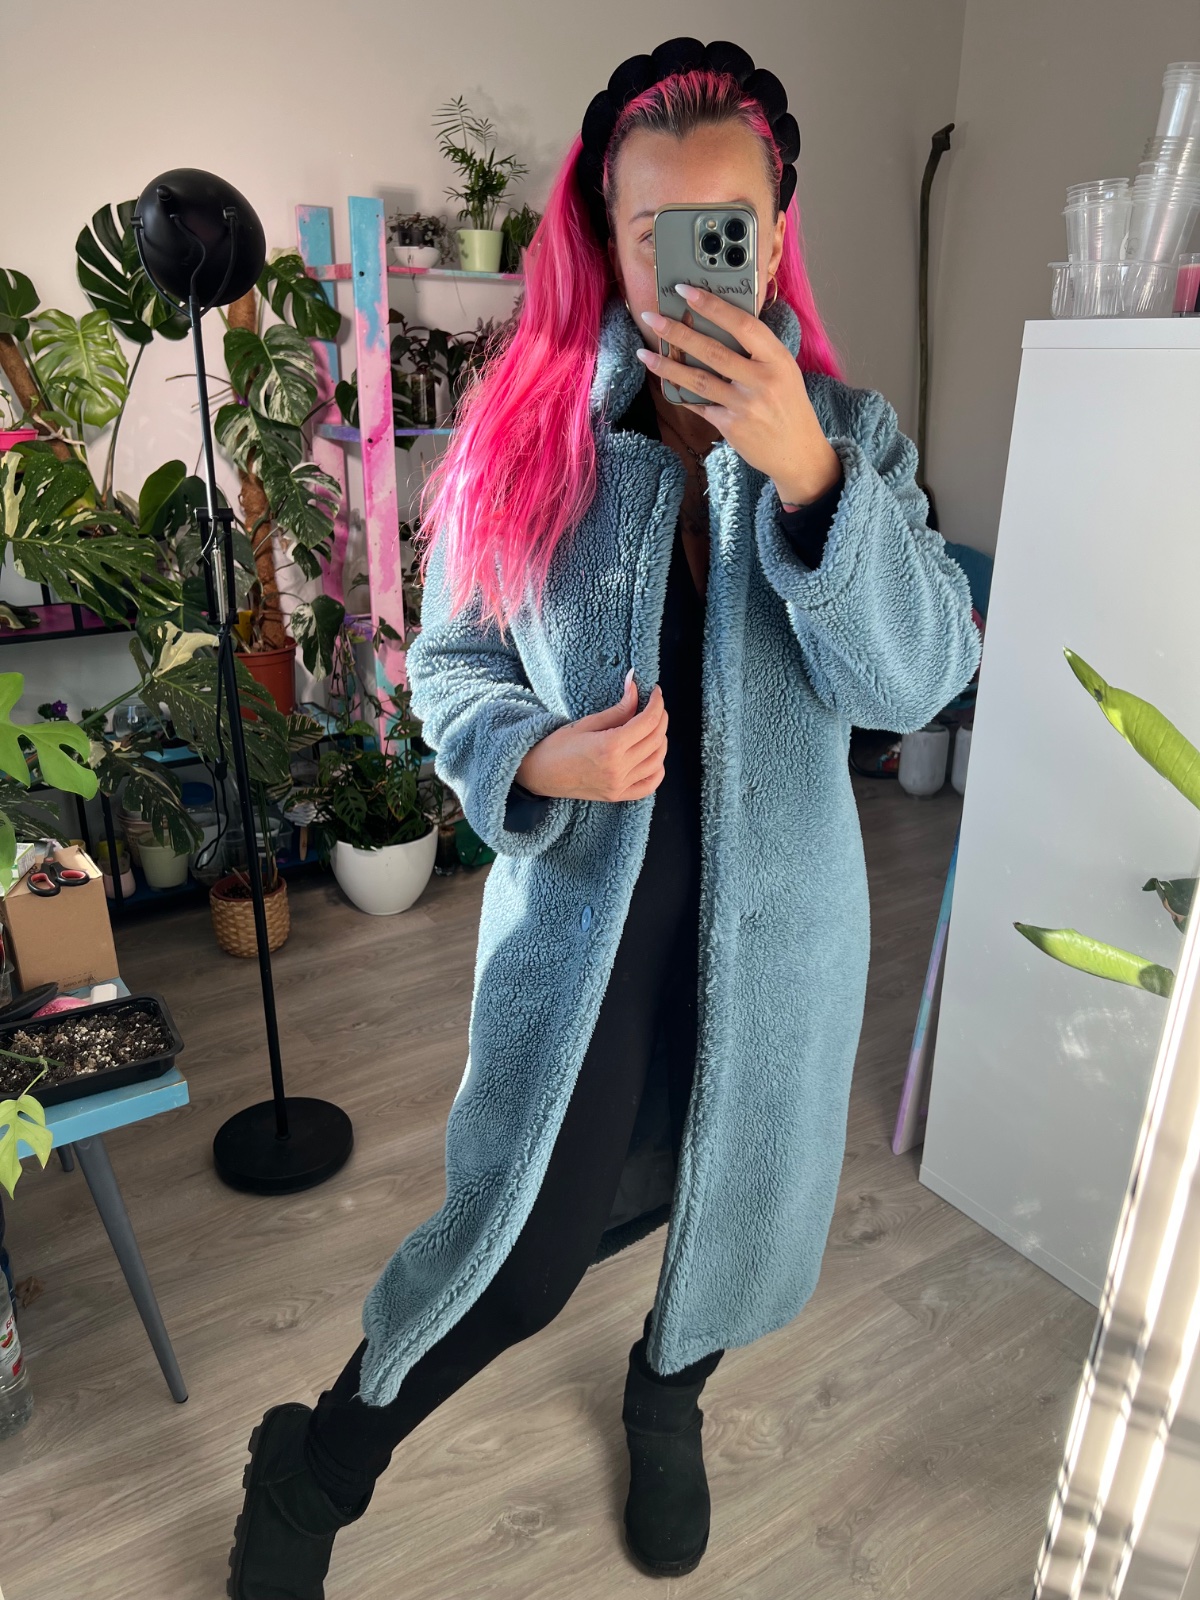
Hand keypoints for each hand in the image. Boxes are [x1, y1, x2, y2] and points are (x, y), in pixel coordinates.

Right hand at [516, 671, 667, 802]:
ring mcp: (619, 785)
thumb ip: (618, 707)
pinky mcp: (617, 796)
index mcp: (610, 747)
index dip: (656, 703)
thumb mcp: (588, 722)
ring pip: (657, 761)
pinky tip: (653, 756)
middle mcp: (618, 768)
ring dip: (661, 741)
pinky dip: (657, 769)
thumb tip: (635, 684)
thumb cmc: (557, 745)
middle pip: (655, 740)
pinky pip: (649, 785)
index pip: (647, 722)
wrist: (537, 774)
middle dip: (660, 718)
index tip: (656, 692)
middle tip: (655, 706)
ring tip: (653, 727)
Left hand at [636, 282, 841, 505]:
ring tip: (645, 353)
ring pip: (699, 380)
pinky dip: (682, 394)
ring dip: (668, 365)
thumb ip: (758, 350)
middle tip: (652, 319)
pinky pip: (700, 405)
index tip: (686, 291)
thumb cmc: (789, 405)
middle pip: (712, 351)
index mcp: (778, 358)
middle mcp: (762, 380)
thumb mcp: (785, 371)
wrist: (798, 452)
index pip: (742, 324)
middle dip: (677, 332)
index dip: (712, 306)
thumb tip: (720, 323)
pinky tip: (665, 382)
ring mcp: (745, 405)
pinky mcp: (731, 426)